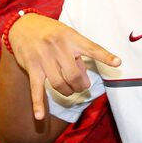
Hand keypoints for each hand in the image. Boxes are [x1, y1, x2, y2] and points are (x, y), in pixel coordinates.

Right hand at [4, 14, 119, 119]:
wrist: (23, 25)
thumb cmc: (51, 32)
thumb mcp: (67, 36)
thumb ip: (77, 56)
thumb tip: (84, 81)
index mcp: (71, 37)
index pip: (91, 48)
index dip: (105, 56)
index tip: (118, 63)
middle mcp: (57, 47)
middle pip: (74, 75)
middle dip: (80, 85)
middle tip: (82, 86)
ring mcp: (43, 57)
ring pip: (59, 84)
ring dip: (67, 92)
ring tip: (69, 90)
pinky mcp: (31, 67)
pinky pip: (36, 89)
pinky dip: (38, 104)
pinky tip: (40, 117)